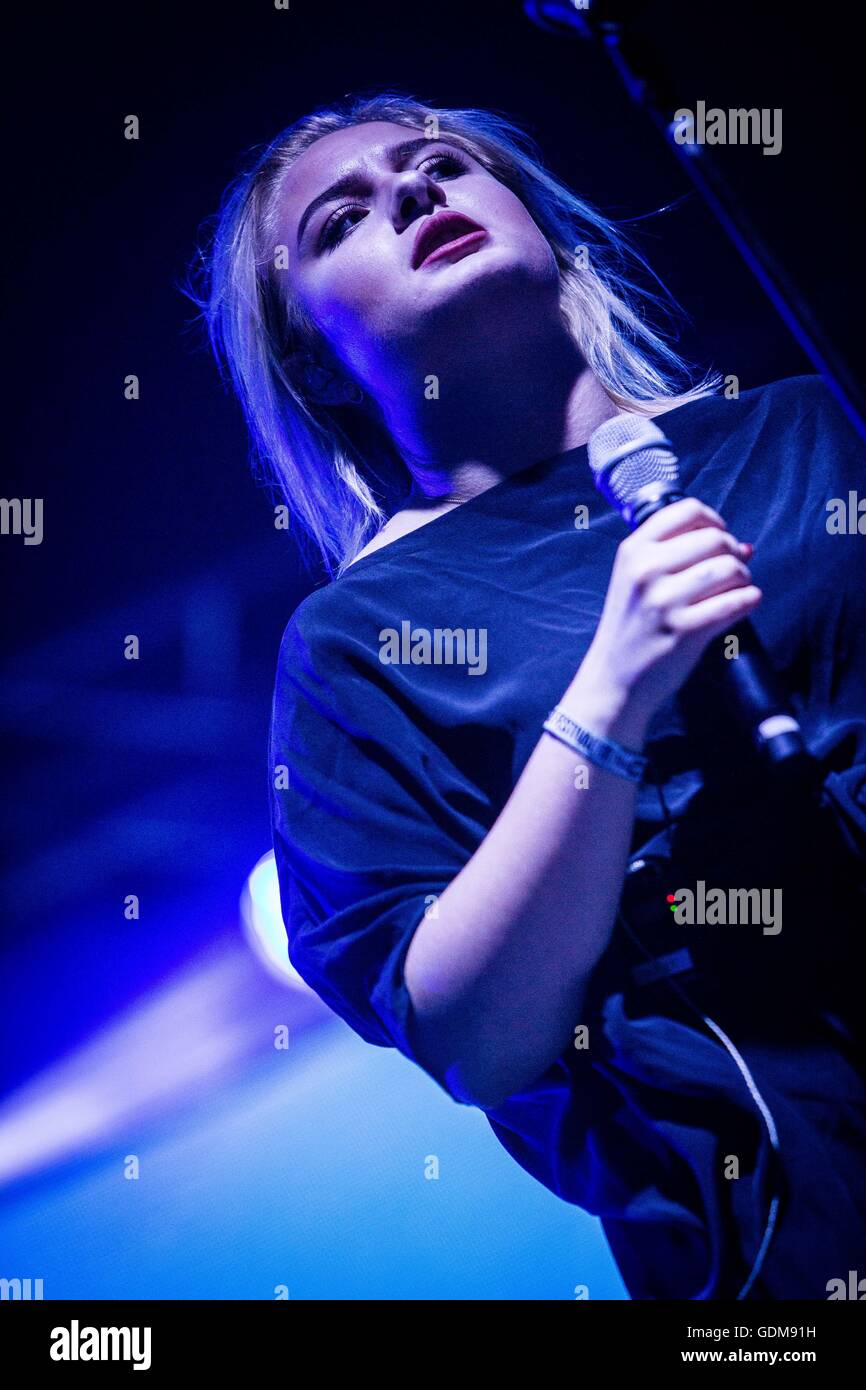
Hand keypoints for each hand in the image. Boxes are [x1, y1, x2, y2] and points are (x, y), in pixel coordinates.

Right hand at [578, 496, 761, 725]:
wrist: (614, 678)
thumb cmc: (632, 627)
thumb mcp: (637, 580)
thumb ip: (679, 556)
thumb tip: (745, 547)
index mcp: (633, 551)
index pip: (688, 511)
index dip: (714, 521)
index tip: (719, 538)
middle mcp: (646, 570)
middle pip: (715, 538)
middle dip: (733, 553)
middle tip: (731, 571)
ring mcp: (664, 601)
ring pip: (730, 568)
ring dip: (744, 577)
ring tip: (737, 589)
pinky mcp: (684, 629)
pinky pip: (735, 602)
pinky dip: (749, 600)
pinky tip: (745, 603)